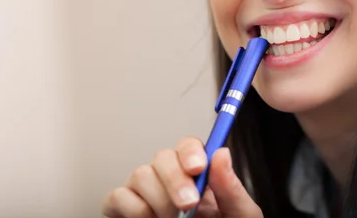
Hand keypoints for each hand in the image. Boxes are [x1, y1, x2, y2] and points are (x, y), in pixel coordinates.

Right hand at [102, 137, 262, 217]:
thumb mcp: (239, 216)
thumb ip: (231, 189)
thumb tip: (222, 153)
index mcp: (199, 176)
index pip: (188, 146)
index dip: (190, 151)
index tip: (197, 167)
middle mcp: (169, 179)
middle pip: (162, 157)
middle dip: (175, 179)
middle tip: (189, 205)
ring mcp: (145, 193)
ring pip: (140, 174)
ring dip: (159, 200)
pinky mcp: (122, 209)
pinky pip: (118, 197)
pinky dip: (135, 210)